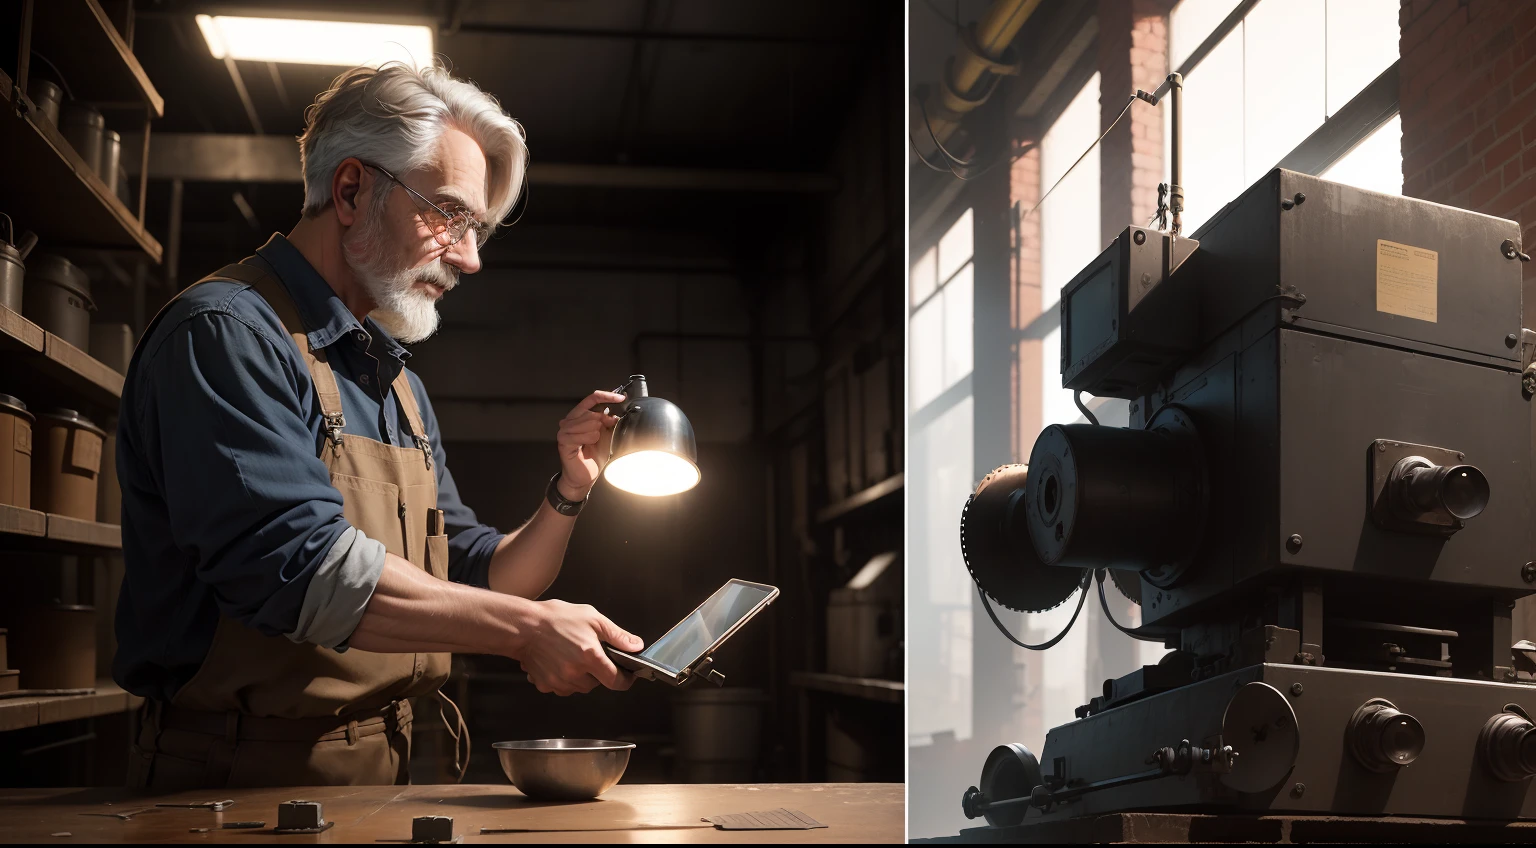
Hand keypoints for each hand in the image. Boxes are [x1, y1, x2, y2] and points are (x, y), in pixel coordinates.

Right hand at [517, 600, 643, 695]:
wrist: (523, 626)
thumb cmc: (555, 618)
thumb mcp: (592, 618)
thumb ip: (617, 635)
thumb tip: (636, 645)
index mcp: (590, 656)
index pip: (616, 681)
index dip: (625, 680)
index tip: (627, 675)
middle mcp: (575, 673)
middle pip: (597, 684)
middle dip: (599, 672)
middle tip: (591, 654)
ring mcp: (559, 681)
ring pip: (580, 687)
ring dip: (582, 677)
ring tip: (573, 656)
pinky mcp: (545, 685)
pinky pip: (562, 687)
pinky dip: (565, 679)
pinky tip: (560, 662)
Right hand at [555, 390, 624, 500]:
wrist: (585, 476)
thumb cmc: (593, 456)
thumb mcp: (606, 434)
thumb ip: (609, 421)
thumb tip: (617, 409)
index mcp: (579, 416)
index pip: (592, 398)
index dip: (607, 396)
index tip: (622, 398)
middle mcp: (569, 420)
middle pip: (592, 412)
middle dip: (603, 422)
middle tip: (603, 434)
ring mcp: (564, 431)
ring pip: (588, 422)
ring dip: (596, 434)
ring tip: (592, 443)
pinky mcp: (563, 442)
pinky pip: (581, 435)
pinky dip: (589, 440)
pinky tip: (588, 446)